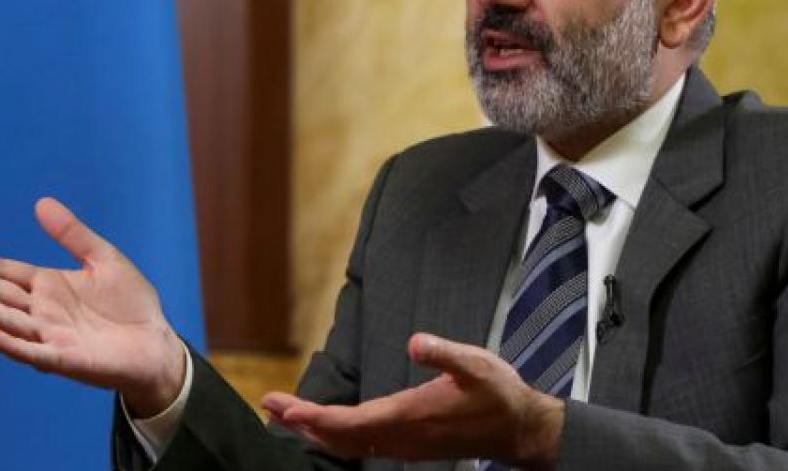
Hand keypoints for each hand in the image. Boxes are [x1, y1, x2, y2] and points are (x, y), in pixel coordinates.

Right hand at [0, 197, 185, 417]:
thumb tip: (41, 202)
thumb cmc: (131, 304)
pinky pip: (33, 351)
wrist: (157, 343)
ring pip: (7, 320)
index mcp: (49, 286)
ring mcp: (51, 336)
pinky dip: (10, 345)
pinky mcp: (66, 358)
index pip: (6, 272)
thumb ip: (73, 235)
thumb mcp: (104, 259)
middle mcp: (42, 311)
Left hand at [261, 333, 563, 468]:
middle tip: (268, 405)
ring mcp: (404, 445)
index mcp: (409, 415)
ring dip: (314, 430)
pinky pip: (363, 447)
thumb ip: (443, 352)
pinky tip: (326, 428)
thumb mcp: (475, 363)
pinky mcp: (410, 446)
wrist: (519, 430)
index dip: (311, 415)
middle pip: (338, 437)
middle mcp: (400, 436)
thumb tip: (414, 341)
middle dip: (301, 422)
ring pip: (348, 445)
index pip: (347, 422)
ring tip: (286, 415)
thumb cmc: (498, 394)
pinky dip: (336, 437)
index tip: (281, 405)